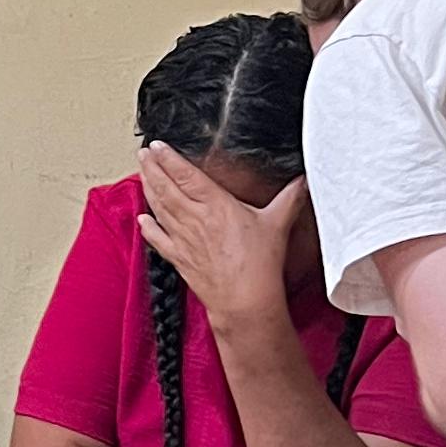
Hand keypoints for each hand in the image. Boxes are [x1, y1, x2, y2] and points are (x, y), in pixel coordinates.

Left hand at [137, 147, 307, 338]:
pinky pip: (158, 239)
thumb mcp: (278, 223)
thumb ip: (290, 198)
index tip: (157, 145)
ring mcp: (183, 239)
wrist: (244, 301)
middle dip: (152, 168)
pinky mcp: (179, 259)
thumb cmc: (260, 264)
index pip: (186, 175)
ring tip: (142, 173)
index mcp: (216, 205)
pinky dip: (148, 227)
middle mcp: (194, 219)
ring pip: (159, 208)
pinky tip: (142, 218)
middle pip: (166, 187)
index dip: (169, 158)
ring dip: (148, 189)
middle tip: (142, 153)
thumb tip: (303, 181)